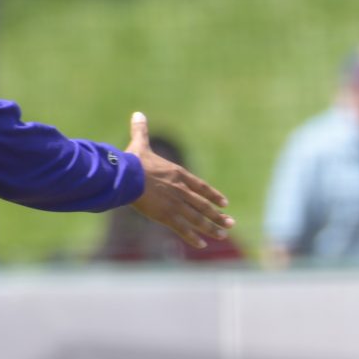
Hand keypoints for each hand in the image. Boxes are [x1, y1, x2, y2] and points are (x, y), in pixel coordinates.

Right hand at [125, 112, 231, 245]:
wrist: (127, 175)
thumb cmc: (133, 160)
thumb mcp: (140, 145)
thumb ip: (142, 131)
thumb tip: (138, 114)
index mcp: (178, 175)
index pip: (201, 187)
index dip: (213, 196)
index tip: (225, 204)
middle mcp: (182, 190)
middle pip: (204, 205)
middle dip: (218, 216)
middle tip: (230, 223)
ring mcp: (176, 204)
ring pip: (198, 219)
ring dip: (211, 227)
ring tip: (223, 235)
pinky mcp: (166, 216)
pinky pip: (183, 229)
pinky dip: (193, 237)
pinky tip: (202, 245)